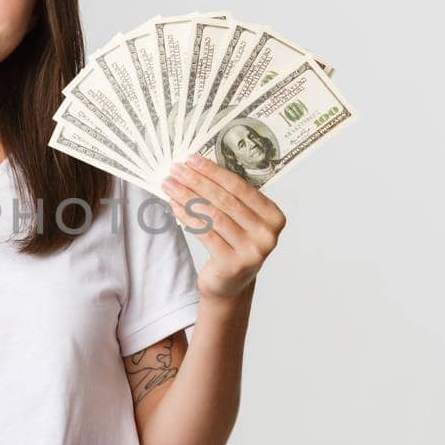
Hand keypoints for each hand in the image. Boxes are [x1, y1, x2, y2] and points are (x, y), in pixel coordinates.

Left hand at [161, 153, 286, 300]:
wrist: (230, 284)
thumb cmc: (234, 243)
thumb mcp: (241, 219)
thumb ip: (231, 197)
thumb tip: (198, 166)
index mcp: (274, 216)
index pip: (240, 187)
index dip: (214, 172)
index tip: (192, 160)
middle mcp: (267, 234)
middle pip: (225, 200)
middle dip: (197, 181)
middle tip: (176, 169)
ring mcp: (252, 251)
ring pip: (213, 215)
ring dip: (187, 197)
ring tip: (169, 185)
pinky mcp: (232, 264)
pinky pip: (204, 233)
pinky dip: (187, 216)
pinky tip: (174, 205)